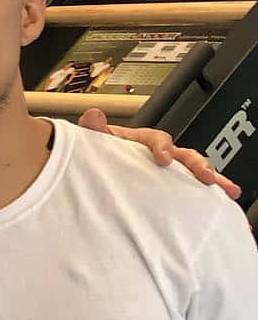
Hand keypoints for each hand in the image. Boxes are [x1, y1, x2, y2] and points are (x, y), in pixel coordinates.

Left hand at [77, 108, 239, 198]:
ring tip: (227, 190)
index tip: (163, 158)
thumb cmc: (105, 153)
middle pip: (186, 155)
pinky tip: (225, 203)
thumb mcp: (98, 143)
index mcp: (145, 141)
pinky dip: (212, 196)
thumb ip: (95, 131)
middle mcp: (164, 154)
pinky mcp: (176, 186)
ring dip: (214, 179)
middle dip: (198, 165)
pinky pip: (197, 190)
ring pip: (196, 172)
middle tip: (205, 176)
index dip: (162, 147)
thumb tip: (93, 116)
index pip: (158, 139)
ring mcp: (173, 171)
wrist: (102, 168)